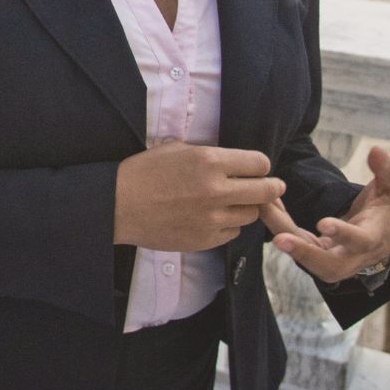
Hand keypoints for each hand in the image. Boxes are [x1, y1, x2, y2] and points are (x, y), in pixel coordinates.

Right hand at [114, 141, 284, 251]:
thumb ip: (209, 154)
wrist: (118, 205)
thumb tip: (234, 161)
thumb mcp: (175, 149)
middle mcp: (216, 190)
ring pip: (251, 214)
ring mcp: (213, 218)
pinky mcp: (206, 240)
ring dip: (245, 207)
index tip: (257, 168)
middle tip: (271, 187)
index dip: (260, 165)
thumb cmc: (143, 172)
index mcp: (209, 161)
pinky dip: (228, 224)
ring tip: (231, 202)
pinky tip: (212, 217)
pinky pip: (232, 232)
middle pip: (266, 191)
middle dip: (271, 188)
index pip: (260, 163)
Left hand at [263, 145, 389, 283]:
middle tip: (280, 239)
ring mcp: (332, 259)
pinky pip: (296, 243)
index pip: (360, 241)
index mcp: (373, 239)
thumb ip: (389, 172)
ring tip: (264, 208)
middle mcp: (353, 256)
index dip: (343, 234)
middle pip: (329, 265)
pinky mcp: (316, 254)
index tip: (324, 223)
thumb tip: (376, 151)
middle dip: (303, 252)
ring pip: (305, 256)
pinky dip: (280, 225)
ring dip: (283, 234)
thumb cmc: (385, 209)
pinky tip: (267, 204)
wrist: (379, 235)